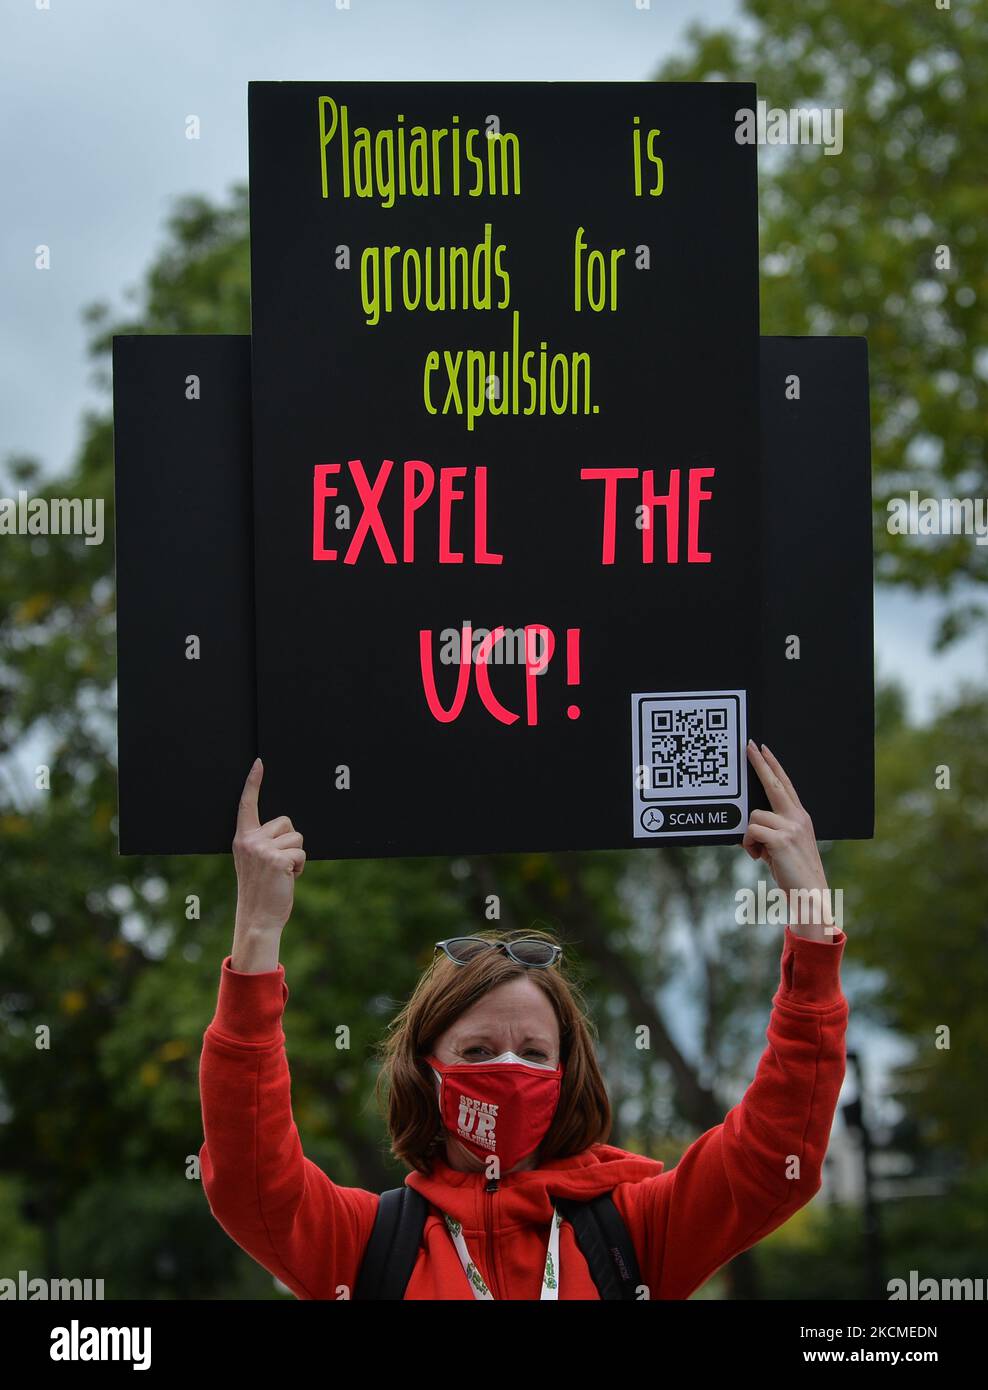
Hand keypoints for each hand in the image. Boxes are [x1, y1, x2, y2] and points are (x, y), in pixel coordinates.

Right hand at [231, 758, 305, 945]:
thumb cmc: (260, 890)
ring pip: (297, 838)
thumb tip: (285, 830)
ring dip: (296, 856)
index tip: (259, 763)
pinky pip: (301, 852)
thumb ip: (263, 843)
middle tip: (277, 866)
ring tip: (281, 874)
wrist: (258, 917)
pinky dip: (300, 867)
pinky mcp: (278, 859)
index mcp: (243, 839)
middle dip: (290, 842)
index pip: (247, 805)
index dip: (253, 782)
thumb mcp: (254, 862)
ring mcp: (263, 849)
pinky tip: (287, 879)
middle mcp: (250, 841)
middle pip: (286, 822)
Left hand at [742, 741, 837, 940]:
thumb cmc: (794, 874)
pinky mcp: (782, 839)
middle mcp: (798, 818)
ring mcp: (792, 827)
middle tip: (749, 745)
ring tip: (761, 854)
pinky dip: (749, 846)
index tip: (762, 749)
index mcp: (800, 818)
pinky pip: (751, 832)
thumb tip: (749, 823)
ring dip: (750, 838)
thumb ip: (772, 831)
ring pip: (753, 817)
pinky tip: (760, 858)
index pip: (784, 785)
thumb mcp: (783, 847)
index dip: (773, 766)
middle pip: (774, 784)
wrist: (810, 895)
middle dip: (760, 764)